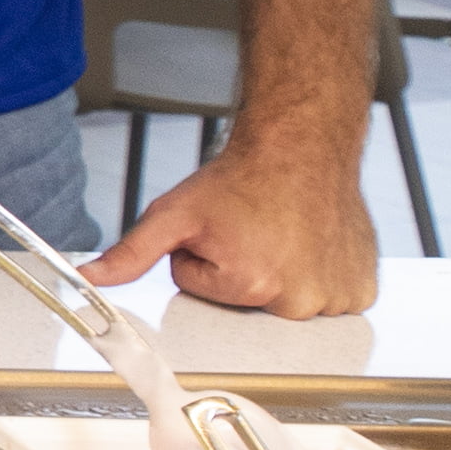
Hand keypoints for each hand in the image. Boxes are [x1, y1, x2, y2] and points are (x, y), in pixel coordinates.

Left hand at [97, 141, 379, 320]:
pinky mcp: (361, 291)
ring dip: (280, 277)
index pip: (199, 290)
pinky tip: (310, 246)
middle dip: (238, 273)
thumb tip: (89, 279)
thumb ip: (130, 253)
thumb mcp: (173, 213)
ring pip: (286, 303)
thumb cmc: (241, 179)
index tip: (221, 233)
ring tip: (283, 237)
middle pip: (244, 304)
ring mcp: (336, 298)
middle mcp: (299, 301)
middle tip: (254, 233)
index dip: (200, 258)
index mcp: (251, 286)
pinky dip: (318, 279)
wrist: (300, 146)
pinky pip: (328, 302)